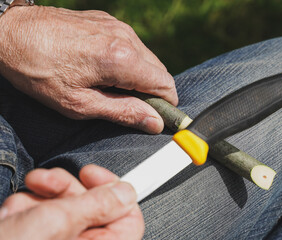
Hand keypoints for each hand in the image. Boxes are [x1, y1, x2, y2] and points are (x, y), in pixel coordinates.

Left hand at [0, 5, 177, 133]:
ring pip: (147, 58)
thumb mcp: (80, 104)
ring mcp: (118, 26)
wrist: (9, 32)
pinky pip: (132, 46)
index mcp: (122, 60)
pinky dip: (128, 62)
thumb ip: (123, 112)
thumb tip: (155, 122)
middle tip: (128, 106)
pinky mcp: (108, 21)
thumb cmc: (39, 71)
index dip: (166, 104)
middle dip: (152, 92)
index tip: (156, 117)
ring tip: (112, 87)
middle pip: (159, 71)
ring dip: (139, 77)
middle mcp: (126, 38)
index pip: (165, 85)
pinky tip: (105, 69)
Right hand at [0, 165, 143, 239]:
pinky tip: (11, 215)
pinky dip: (25, 209)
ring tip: (21, 202)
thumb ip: (96, 206)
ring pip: (65, 208)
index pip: (129, 221)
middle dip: (67, 189)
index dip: (115, 193)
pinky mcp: (38, 239)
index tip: (93, 173)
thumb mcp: (54, 224)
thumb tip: (126, 192)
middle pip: (93, 209)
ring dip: (40, 197)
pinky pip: (43, 216)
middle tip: (46, 180)